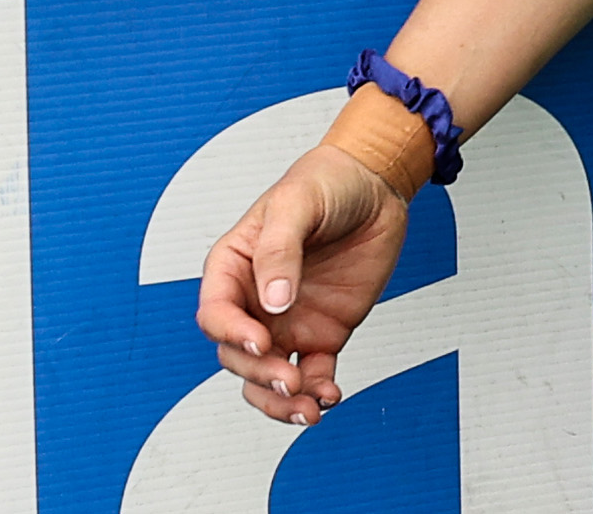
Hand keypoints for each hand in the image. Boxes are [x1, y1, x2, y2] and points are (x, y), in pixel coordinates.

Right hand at [199, 141, 410, 424]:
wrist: (376, 187)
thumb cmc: (325, 182)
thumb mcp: (296, 204)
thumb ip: (279, 250)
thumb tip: (273, 301)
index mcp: (235, 267)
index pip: (216, 313)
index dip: (232, 334)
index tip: (261, 341)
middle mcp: (255, 300)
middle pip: (238, 355)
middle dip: (260, 374)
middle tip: (289, 379)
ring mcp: (287, 321)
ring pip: (268, 376)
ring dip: (280, 401)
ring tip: (307, 409)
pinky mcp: (323, 333)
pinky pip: (312, 373)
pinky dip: (317, 390)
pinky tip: (330, 395)